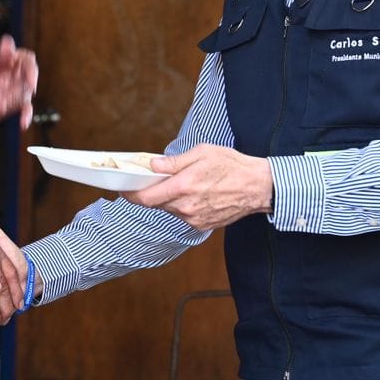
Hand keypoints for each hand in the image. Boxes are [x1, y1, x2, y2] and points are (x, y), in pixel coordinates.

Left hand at [0, 35, 38, 128]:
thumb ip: (1, 49)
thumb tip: (9, 48)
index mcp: (19, 59)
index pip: (30, 64)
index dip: (32, 74)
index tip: (30, 84)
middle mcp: (22, 75)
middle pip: (27, 87)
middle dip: (17, 97)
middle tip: (5, 101)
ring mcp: (18, 89)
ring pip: (21, 102)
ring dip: (9, 107)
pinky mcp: (11, 101)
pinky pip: (13, 110)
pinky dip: (2, 115)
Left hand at [125, 143, 272, 230]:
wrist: (258, 187)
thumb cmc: (232, 165)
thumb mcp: (201, 153)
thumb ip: (174, 162)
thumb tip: (152, 166)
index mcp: (184, 187)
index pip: (146, 198)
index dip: (130, 194)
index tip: (121, 188)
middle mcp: (186, 207)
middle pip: (155, 204)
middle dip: (148, 192)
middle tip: (146, 180)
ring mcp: (194, 219)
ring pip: (169, 210)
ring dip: (166, 198)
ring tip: (176, 183)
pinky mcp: (202, 226)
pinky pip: (182, 216)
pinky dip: (180, 205)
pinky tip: (191, 193)